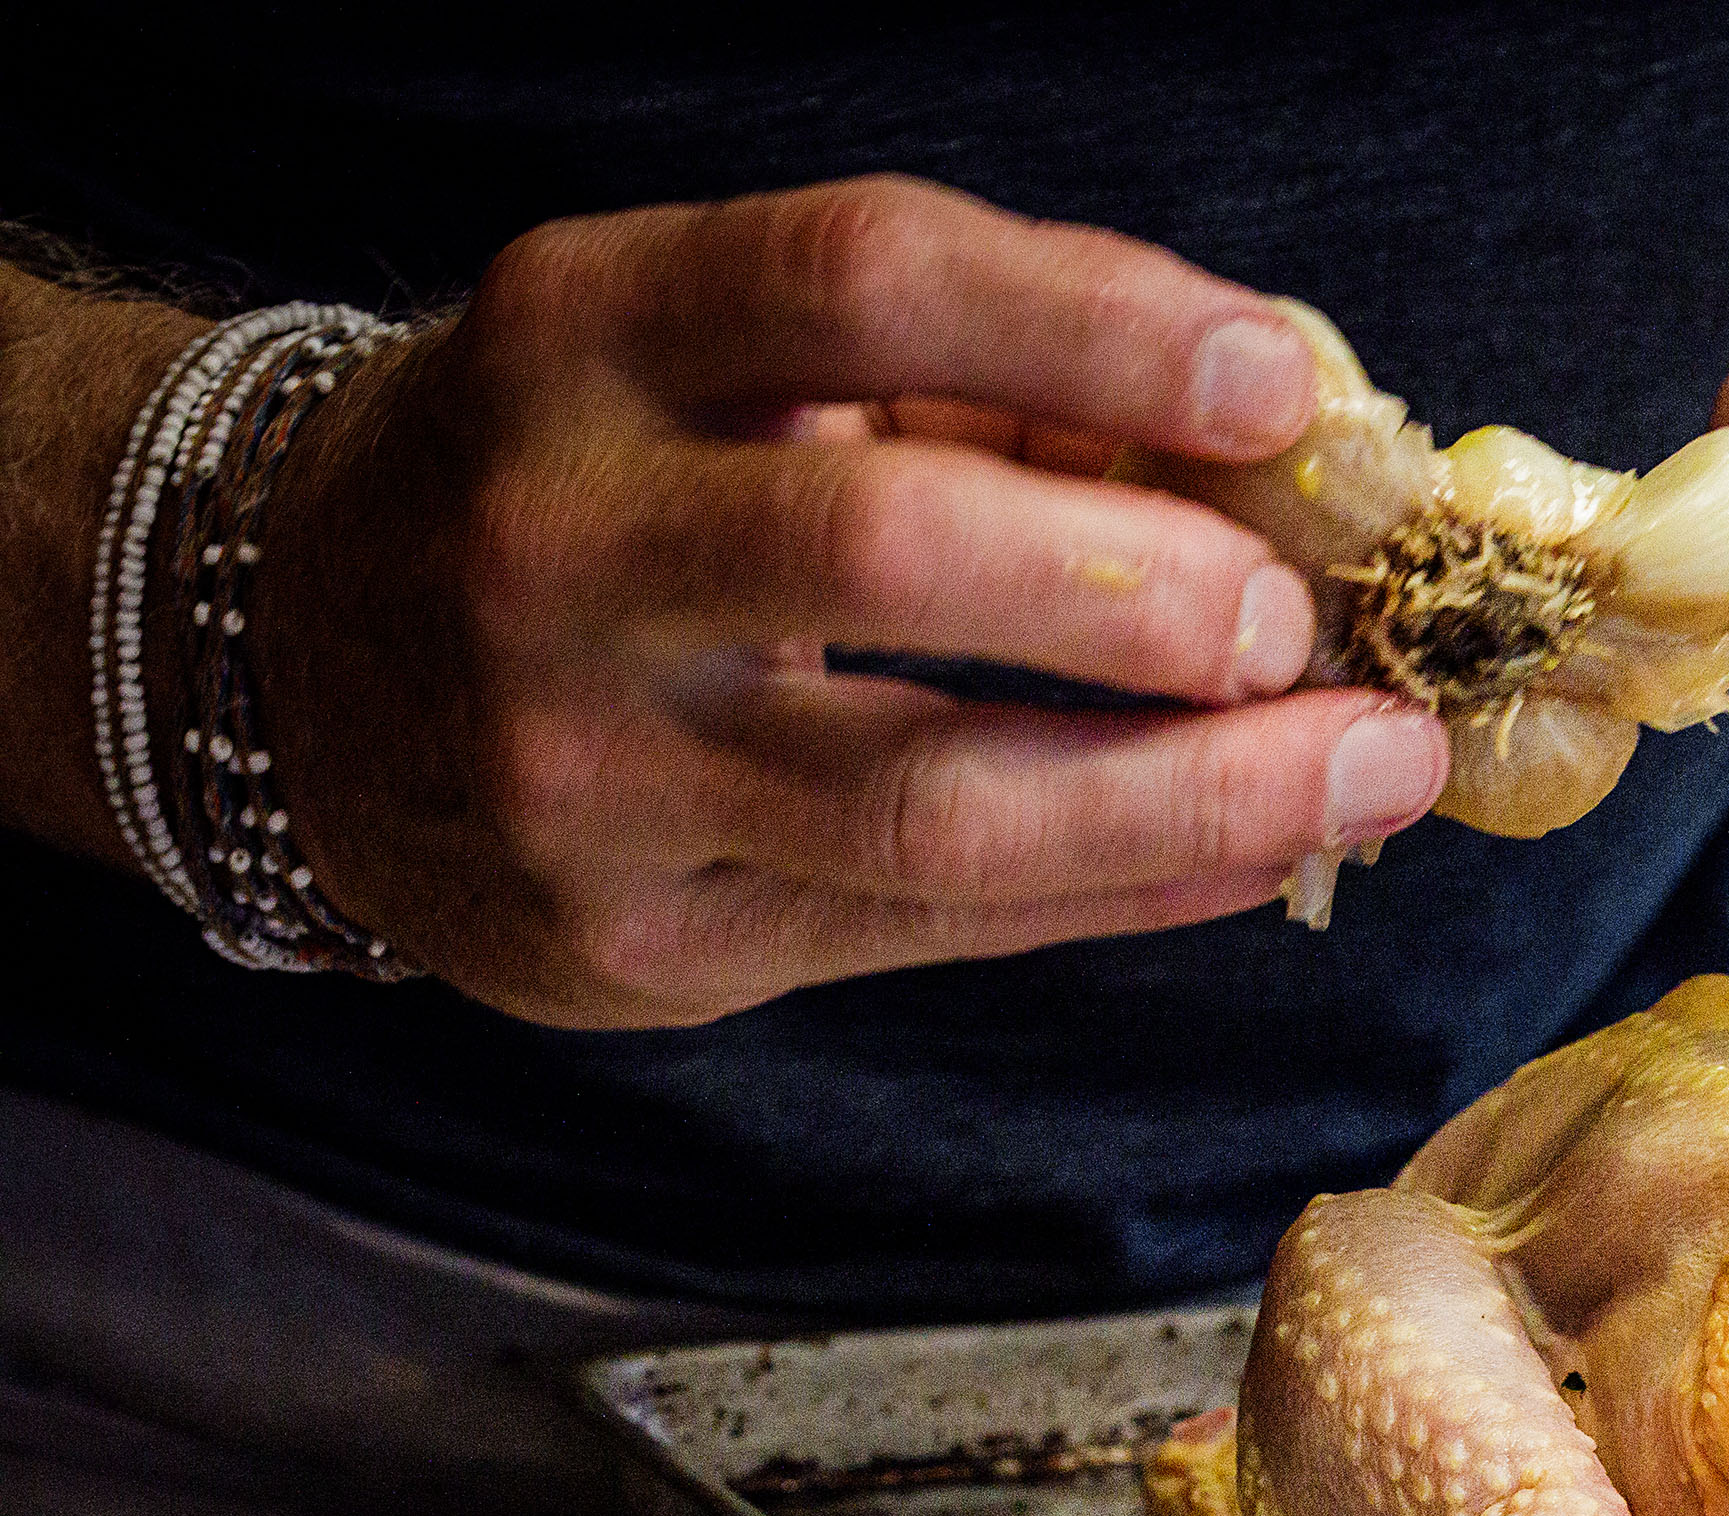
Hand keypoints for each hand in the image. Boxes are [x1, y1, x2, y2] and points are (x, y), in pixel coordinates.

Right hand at [254, 176, 1448, 1025]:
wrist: (284, 670)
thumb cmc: (588, 487)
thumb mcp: (709, 370)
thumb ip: (960, 392)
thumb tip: (1270, 458)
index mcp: (587, 333)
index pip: (858, 283)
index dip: (1094, 324)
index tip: (1276, 381)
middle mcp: (558, 539)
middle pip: (891, 550)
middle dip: (1144, 591)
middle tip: (1299, 618)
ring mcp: (582, 762)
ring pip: (932, 799)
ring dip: (1196, 792)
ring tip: (1363, 769)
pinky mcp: (632, 938)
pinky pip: (933, 929)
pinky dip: (1128, 890)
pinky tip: (1260, 857)